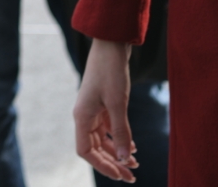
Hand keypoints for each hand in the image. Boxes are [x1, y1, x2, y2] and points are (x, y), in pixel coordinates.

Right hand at [73, 38, 137, 180]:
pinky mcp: (102, 103)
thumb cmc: (111, 71)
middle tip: (132, 175)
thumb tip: (125, 160)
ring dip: (118, 152)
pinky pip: (109, 128)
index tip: (120, 174)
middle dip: (113, 162)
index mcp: (82, 116)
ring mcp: (93, 109)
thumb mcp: (118, 103)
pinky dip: (120, 138)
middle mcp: (84, 115)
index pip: (85, 151)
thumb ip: (121, 133)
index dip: (102, 165)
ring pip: (103, 139)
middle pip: (95, 148)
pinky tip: (133, 146)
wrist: (111, 43)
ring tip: (135, 163)